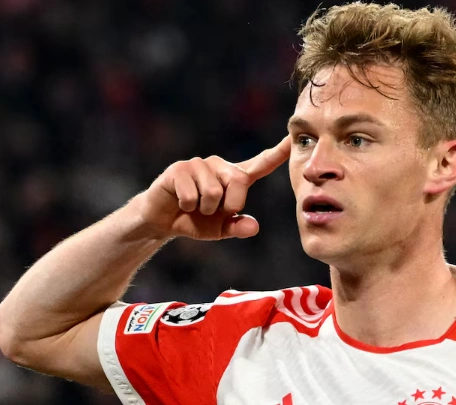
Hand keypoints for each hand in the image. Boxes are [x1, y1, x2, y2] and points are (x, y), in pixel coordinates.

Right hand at [138, 136, 290, 239]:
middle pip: (239, 183)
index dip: (278, 152)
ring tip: (194, 205)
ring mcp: (199, 164)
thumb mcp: (220, 230)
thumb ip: (238, 227)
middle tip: (211, 211)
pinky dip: (187, 206)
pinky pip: (191, 195)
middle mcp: (220, 166)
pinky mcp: (179, 168)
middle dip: (228, 205)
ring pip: (213, 192)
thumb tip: (254, 227)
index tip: (293, 137)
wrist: (162, 220)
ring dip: (203, 208)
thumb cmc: (195, 221)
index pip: (261, 164)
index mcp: (235, 177)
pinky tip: (180, 202)